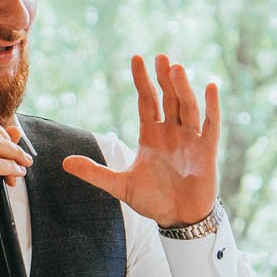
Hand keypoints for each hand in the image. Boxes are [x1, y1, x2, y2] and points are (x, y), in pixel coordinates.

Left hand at [64, 54, 220, 227]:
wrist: (179, 219)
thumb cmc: (153, 201)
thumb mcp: (120, 185)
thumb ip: (95, 173)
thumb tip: (64, 162)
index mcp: (151, 135)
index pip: (147, 101)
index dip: (142, 81)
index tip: (136, 58)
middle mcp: (171, 132)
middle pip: (168, 98)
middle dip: (163, 78)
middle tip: (160, 57)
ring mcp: (190, 139)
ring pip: (187, 107)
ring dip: (182, 88)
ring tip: (175, 68)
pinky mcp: (207, 150)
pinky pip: (210, 124)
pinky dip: (212, 106)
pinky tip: (210, 87)